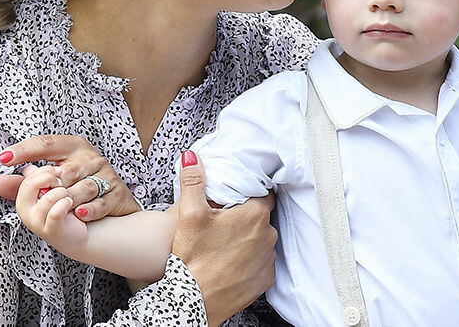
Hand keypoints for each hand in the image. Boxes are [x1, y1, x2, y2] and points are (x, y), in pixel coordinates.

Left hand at [0, 135, 139, 220]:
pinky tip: (79, 214)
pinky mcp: (118, 193)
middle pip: (66, 171)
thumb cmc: (78, 188)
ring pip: (84, 187)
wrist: (116, 207)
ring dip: (70, 200)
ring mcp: (106, 174)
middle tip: (43, 195)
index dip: (24, 150)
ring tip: (62, 207)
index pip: (45, 144)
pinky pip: (101, 202)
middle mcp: (90, 157)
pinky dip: (89, 209)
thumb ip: (25, 183)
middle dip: (52, 185)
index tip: (3, 158)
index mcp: (72, 147)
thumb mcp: (55, 179)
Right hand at [15, 165, 89, 255]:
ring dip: (62, 193)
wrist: (75, 234)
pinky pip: (56, 211)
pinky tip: (70, 203)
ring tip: (67, 197)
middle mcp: (25, 212)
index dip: (43, 172)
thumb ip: (37, 179)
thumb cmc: (61, 210)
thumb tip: (27, 168)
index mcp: (23, 200)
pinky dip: (65, 204)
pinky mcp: (50, 231)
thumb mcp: (48, 191)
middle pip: (29, 186)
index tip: (57, 171)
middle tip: (61, 181)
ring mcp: (36, 223)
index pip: (27, 179)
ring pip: (47, 197)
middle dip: (49, 178)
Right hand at [172, 151, 276, 325]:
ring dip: (248, 237)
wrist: (194, 300)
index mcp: (254, 215)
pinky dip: (249, 258)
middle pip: (261, 216)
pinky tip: (230, 260)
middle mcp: (268, 236)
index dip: (247, 192)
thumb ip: (193, 181)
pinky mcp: (266, 279)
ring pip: (262, 238)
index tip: (234, 197)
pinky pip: (261, 261)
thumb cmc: (193, 258)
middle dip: (245, 215)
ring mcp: (268, 259)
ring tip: (224, 242)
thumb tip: (192, 158)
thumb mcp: (189, 214)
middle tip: (223, 220)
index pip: (261, 192)